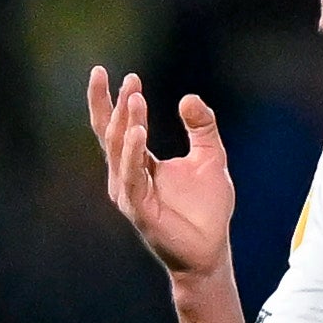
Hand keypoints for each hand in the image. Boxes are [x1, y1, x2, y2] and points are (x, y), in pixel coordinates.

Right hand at [93, 67, 235, 281]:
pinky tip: (137, 132)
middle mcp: (127, 176)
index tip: (114, 73)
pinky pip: (131, 176)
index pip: (116, 127)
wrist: (211, 249)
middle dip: (114, 105)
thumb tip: (188, 98)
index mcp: (139, 163)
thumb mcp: (211, 157)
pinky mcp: (139, 209)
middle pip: (110, 134)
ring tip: (134, 98)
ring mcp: (130, 194)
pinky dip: (132, 153)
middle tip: (128, 79)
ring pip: (119, 152)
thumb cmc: (207, 209)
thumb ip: (202, 127)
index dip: (111, 100)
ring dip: (125, 124)